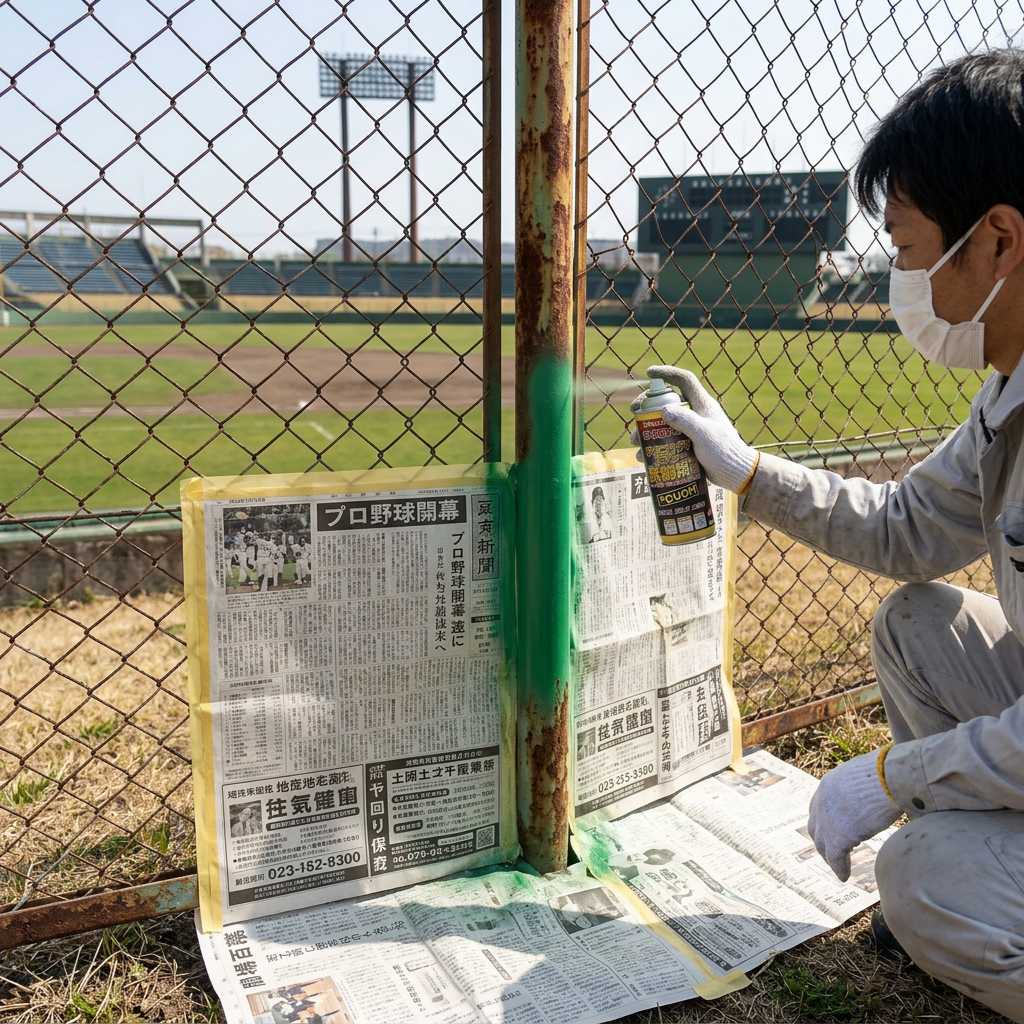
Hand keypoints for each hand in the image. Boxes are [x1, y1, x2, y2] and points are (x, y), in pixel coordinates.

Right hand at [641, 366, 758, 493]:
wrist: (736, 474)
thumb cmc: (724, 452)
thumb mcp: (704, 434)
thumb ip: (686, 421)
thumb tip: (664, 410)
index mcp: (702, 404)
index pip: (684, 381)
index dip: (667, 373)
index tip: (649, 372)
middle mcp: (695, 414)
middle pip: (667, 402)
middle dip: (647, 407)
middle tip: (634, 413)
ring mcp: (690, 430)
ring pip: (663, 424)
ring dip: (646, 430)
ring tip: (635, 442)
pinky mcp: (687, 445)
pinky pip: (666, 441)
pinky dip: (653, 447)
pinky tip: (643, 457)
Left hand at [807, 749, 899, 880]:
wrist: (890, 776)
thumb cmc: (889, 772)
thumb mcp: (868, 777)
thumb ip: (864, 788)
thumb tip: (881, 792)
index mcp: (829, 784)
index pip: (821, 806)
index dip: (825, 820)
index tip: (832, 830)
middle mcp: (822, 800)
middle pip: (816, 825)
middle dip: (823, 840)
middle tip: (831, 852)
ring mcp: (828, 818)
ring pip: (823, 844)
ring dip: (830, 857)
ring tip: (838, 868)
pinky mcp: (838, 836)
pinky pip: (835, 857)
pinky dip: (839, 868)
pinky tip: (844, 876)